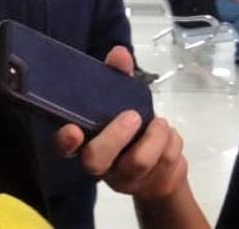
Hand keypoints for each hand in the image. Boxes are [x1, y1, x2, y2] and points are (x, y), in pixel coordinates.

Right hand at [55, 47, 188, 200]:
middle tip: (134, 116)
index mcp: (86, 143)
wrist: (159, 169)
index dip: (66, 140)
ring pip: (139, 161)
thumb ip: (117, 77)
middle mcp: (101, 166)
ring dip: (156, 135)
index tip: (74, 128)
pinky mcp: (154, 186)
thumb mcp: (123, 100)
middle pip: (97, 160)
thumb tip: (120, 53)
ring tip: (161, 123)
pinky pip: (167, 162)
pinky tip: (169, 138)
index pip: (65, 147)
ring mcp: (126, 180)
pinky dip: (173, 141)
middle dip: (116, 136)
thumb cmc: (131, 130)